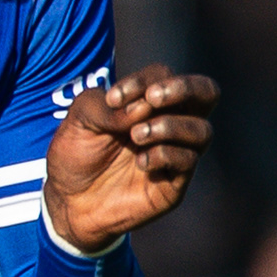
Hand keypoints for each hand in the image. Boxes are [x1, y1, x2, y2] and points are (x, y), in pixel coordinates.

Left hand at [40, 64, 218, 249]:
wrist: (69, 201)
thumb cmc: (77, 154)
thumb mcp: (79, 119)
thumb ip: (105, 105)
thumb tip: (143, 107)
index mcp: (148, 103)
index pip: (164, 76)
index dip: (142, 81)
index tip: (112, 99)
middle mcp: (170, 124)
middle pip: (207, 93)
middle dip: (185, 88)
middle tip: (152, 98)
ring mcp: (175, 155)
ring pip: (202, 131)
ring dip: (170, 126)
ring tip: (136, 136)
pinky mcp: (174, 185)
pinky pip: (188, 161)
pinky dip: (164, 154)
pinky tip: (140, 162)